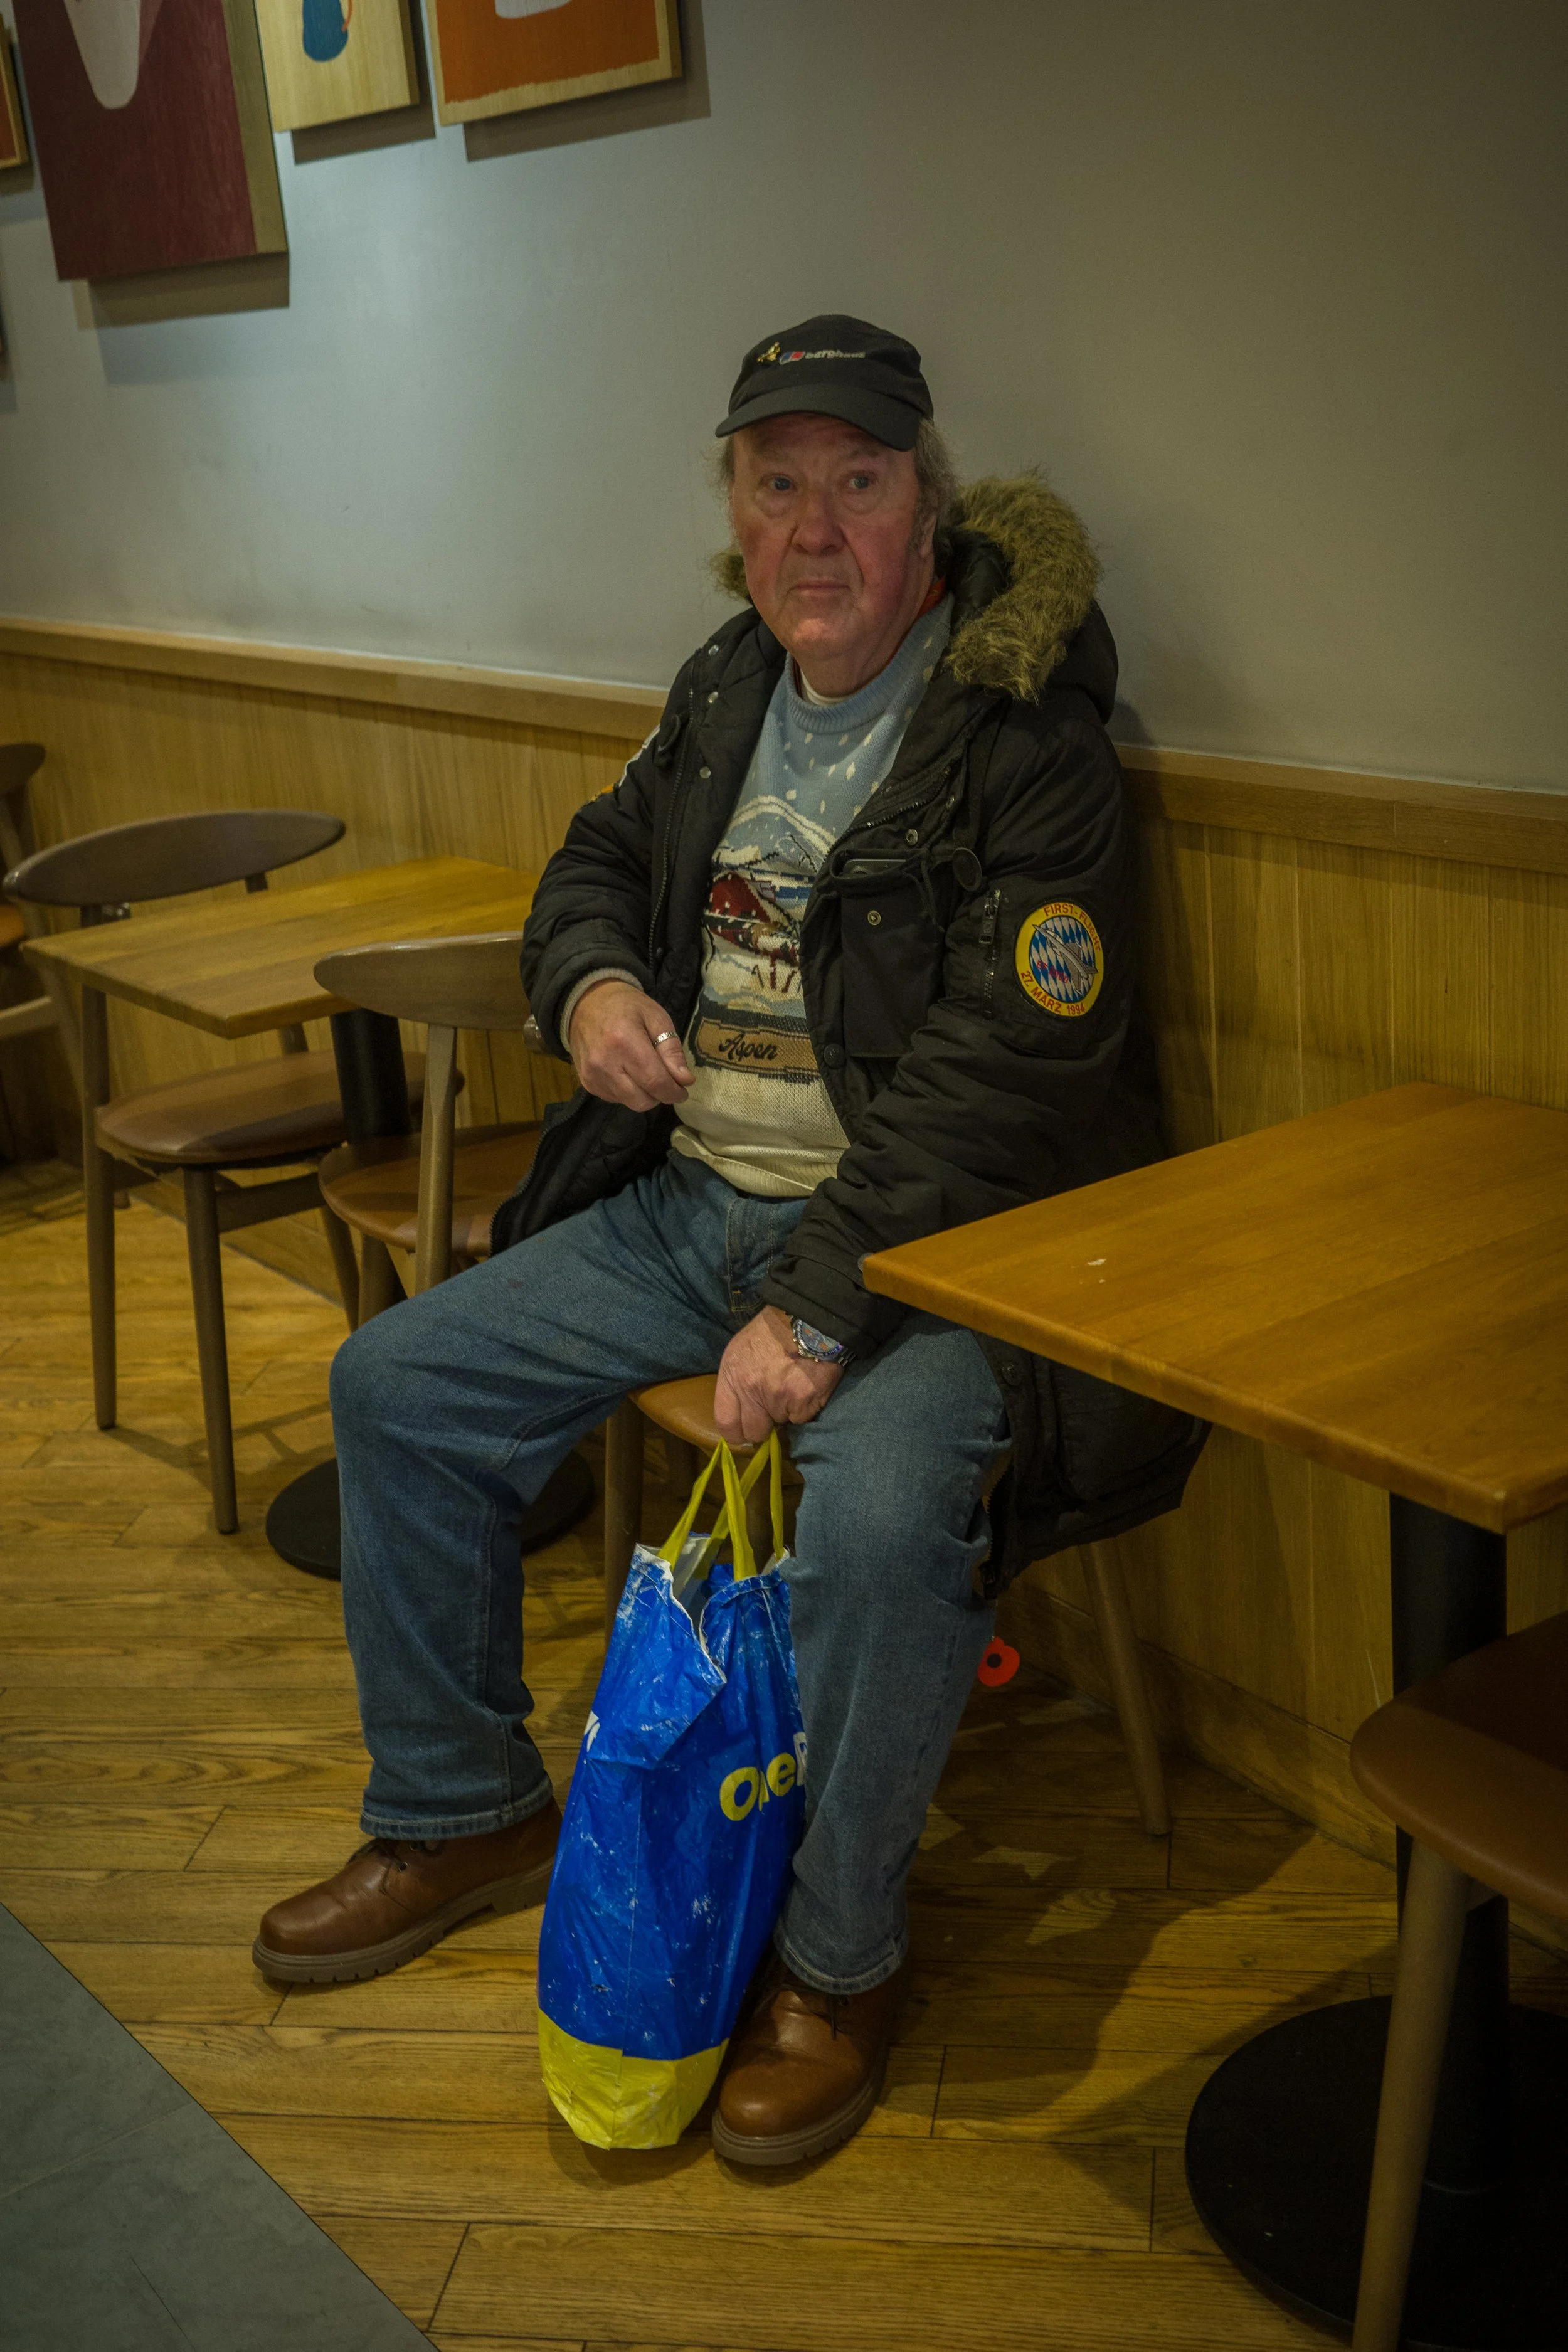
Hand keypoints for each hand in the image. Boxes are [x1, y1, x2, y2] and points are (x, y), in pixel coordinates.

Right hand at [569, 981, 692, 1110]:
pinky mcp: (587, 1082)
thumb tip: (685, 1080)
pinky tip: (627, 1072)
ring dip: (643, 1094)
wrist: (587, 1003)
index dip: (673, 1092)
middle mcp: (604, 1063)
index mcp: (625, 1042)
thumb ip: (671, 1050)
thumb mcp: (657, 1018)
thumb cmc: (626, 1007)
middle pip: (642, 1100)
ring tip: (644, 1072)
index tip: (682, 1091)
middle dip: (659, 1095)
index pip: (655, 1081)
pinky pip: (616, 1099)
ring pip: (630, 1103)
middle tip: (664, 1079)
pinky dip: (627, 1092)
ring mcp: (592, 1075)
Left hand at [714, 1307, 843, 1444]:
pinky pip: (802, 1418)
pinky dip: (805, 1407)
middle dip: (764, 1426)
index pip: (725, 1423)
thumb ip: (737, 1383)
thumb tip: (743, 1413)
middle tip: (773, 1410)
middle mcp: (751, 1391)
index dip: (736, 1433)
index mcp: (732, 1376)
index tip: (744, 1432)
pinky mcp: (803, 1403)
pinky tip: (807, 1385)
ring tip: (793, 1385)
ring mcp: (778, 1399)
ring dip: (787, 1411)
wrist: (809, 1319)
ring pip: (781, 1423)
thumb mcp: (741, 1350)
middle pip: (754, 1432)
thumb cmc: (773, 1332)